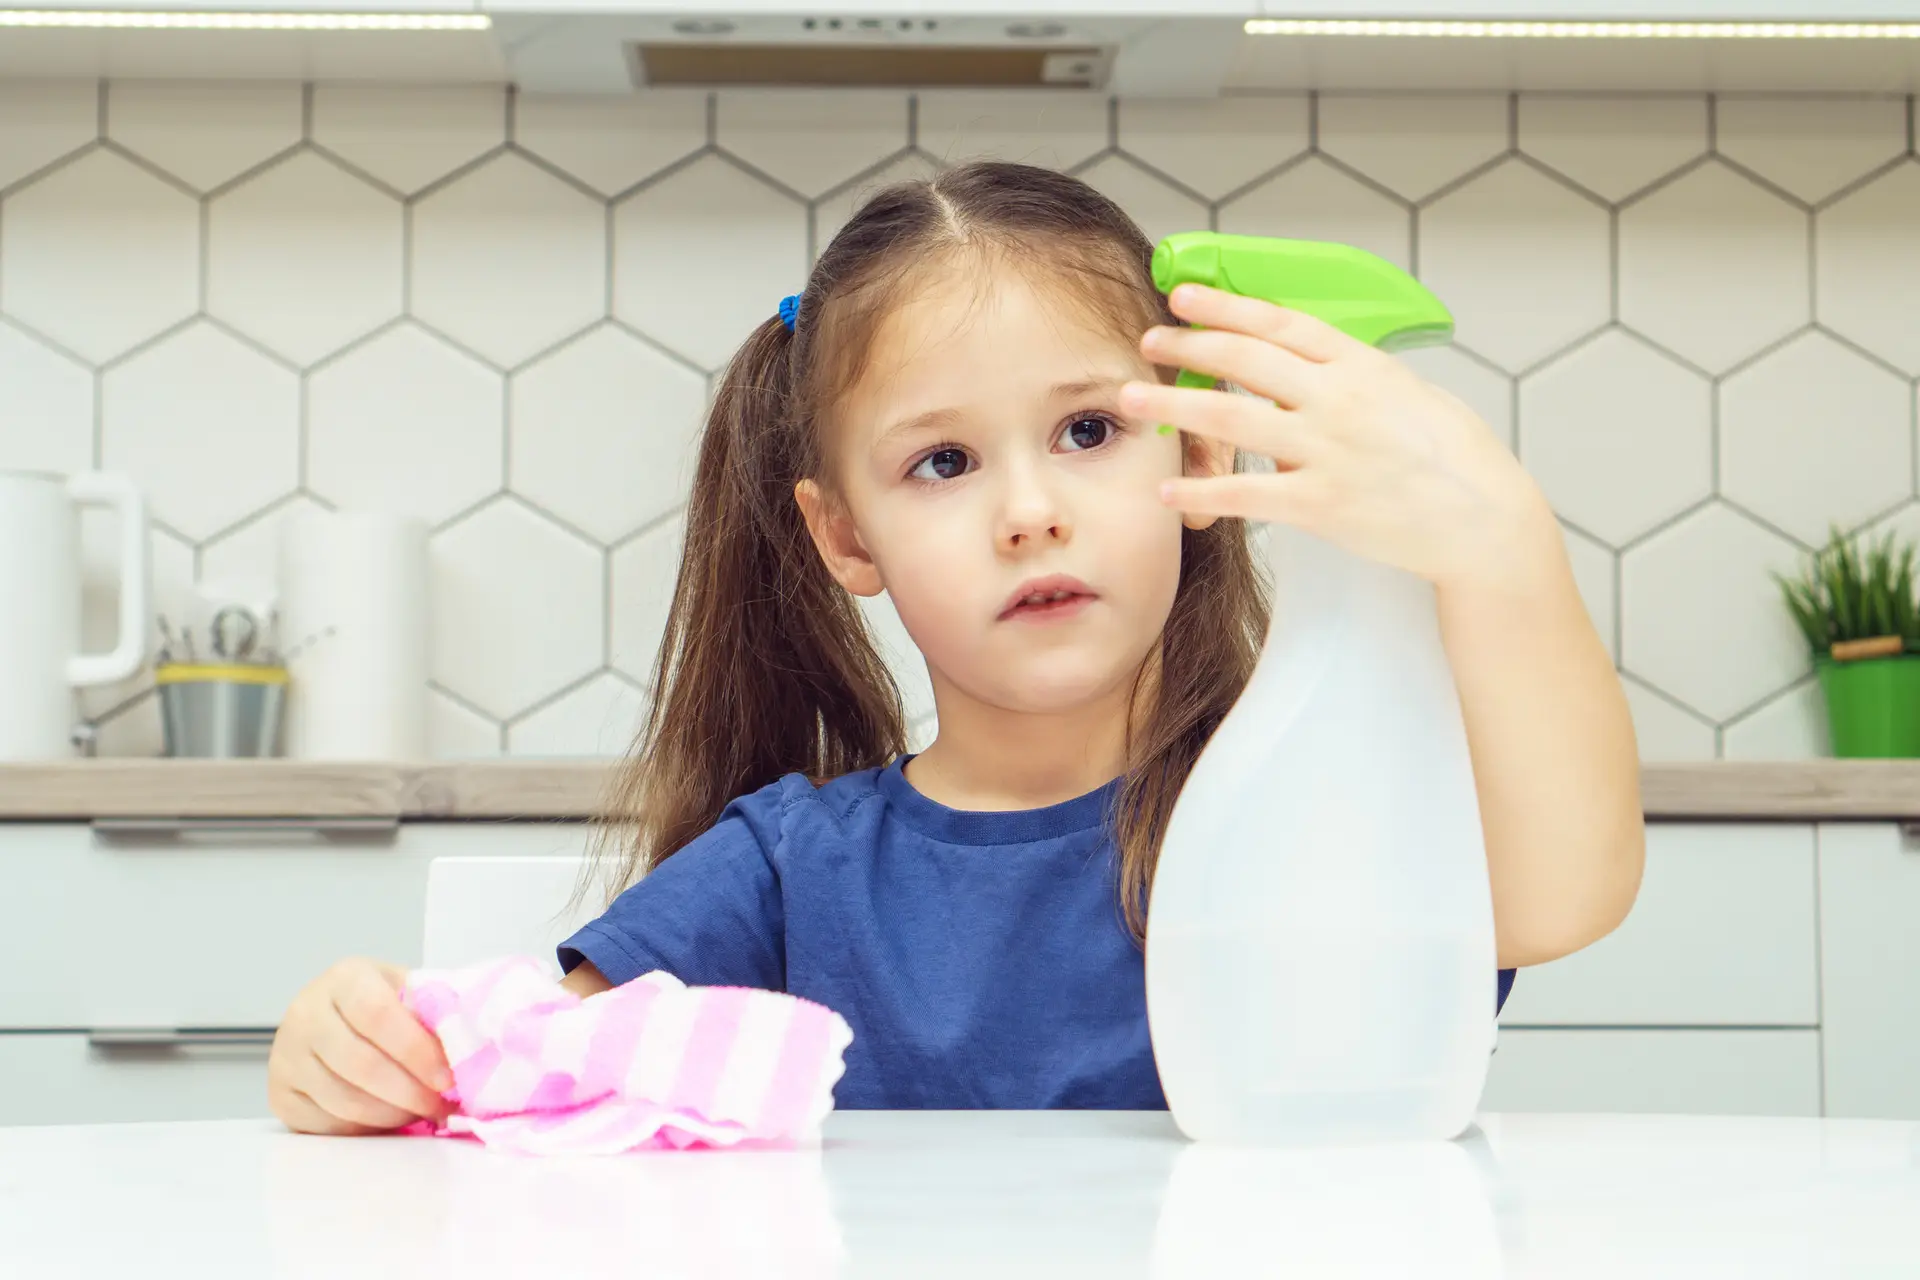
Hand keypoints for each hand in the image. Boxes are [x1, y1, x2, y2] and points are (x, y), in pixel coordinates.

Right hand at [267, 958, 452, 1135]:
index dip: (416, 1051)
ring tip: (419, 1112)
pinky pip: (326, 1123)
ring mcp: (285, 1055)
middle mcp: (305, 1013)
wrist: (333, 1014)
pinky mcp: (279, 1093)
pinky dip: (365, 1128)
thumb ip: (433, 1010)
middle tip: (439, 1105)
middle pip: (361, 1064)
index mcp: (345, 978)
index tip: (446, 1077)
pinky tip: (388, 1118)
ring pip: (344, 1100)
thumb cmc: (383, 1004)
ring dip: (391, 1114)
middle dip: (409, 1092)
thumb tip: (467, 1047)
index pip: (378, 1015)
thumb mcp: (408, 991)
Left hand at [1121, 284, 1558, 589]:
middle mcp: (1339, 401)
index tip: (1186, 297)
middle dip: (1189, 346)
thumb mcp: (1410, 394)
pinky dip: (1202, 493)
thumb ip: (1356, 376)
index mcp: (1362, 366)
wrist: (1483, 521)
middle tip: (1148, 340)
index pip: (1280, 324)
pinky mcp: (1320, 505)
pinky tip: (1166, 491)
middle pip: (1246, 361)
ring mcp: (1327, 451)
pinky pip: (1246, 494)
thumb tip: (1311, 363)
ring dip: (1175, 405)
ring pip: (1233, 420)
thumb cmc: (1456, 458)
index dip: (1226, 307)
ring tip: (1130, 396)